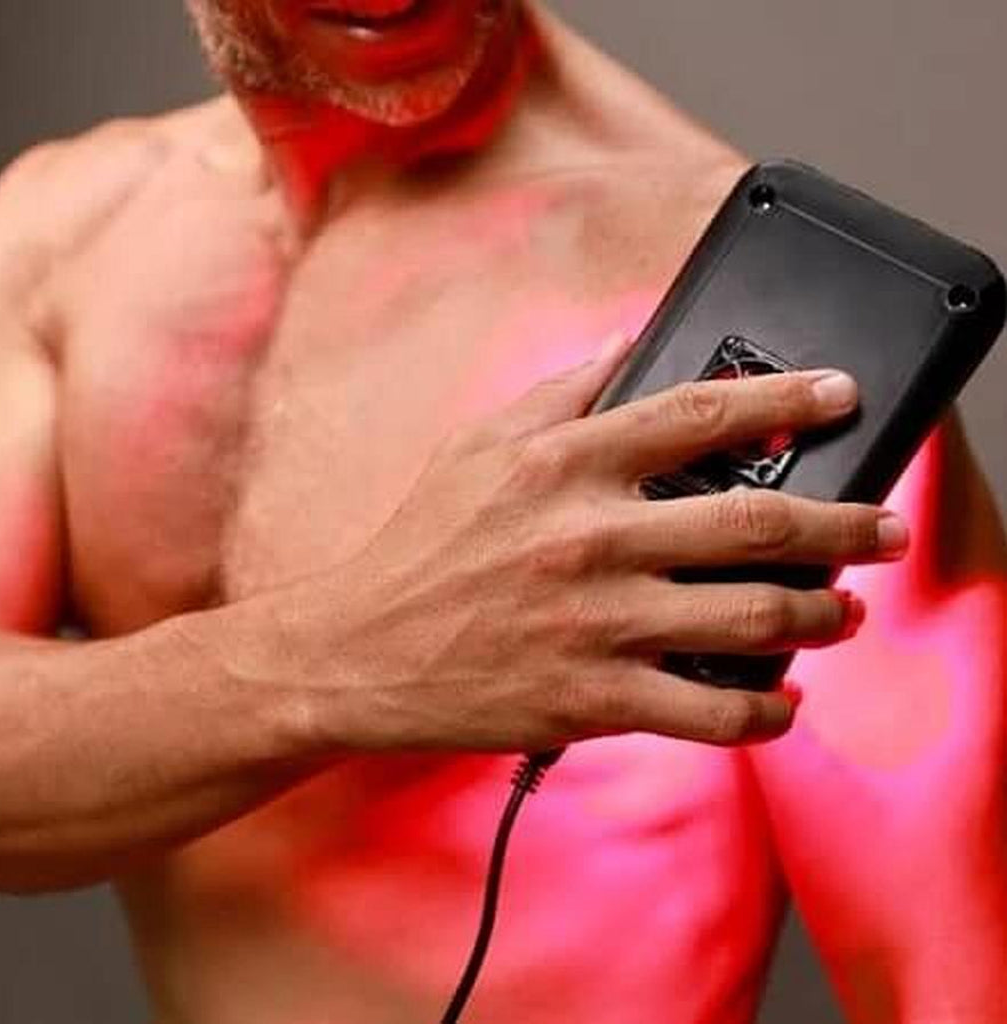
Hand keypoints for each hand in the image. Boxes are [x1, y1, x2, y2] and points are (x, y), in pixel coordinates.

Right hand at [280, 335, 908, 753]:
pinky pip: (708, 711)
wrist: (358, 646)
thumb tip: (634, 347)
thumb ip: (565, 392)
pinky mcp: (591, 699)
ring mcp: (596, 623)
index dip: (785, 399)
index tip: (839, 396)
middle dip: (842, 526)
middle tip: (884, 529)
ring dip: (819, 617)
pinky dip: (762, 710)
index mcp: (565, 464)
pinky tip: (779, 700)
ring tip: (840, 613)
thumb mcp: (481, 443)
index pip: (700, 414)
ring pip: (750, 619)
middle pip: (754, 520)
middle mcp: (591, 537)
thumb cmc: (422, 541)